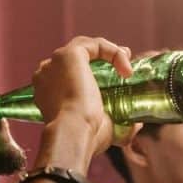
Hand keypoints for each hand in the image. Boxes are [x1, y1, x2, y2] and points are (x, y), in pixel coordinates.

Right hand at [32, 36, 134, 156]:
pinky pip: (94, 45)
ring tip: (127, 60)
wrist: (73, 133)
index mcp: (47, 93)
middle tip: (122, 64)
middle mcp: (46, 75)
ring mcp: (55, 64)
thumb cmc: (83, 137)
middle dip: (100, 57)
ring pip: (84, 47)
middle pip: (75, 58)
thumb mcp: (98, 129)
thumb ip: (113, 123)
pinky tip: (126, 69)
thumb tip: (136, 127)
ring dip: (108, 51)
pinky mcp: (69, 55)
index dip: (92, 73)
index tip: (114, 78)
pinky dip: (112, 52)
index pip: (68, 75)